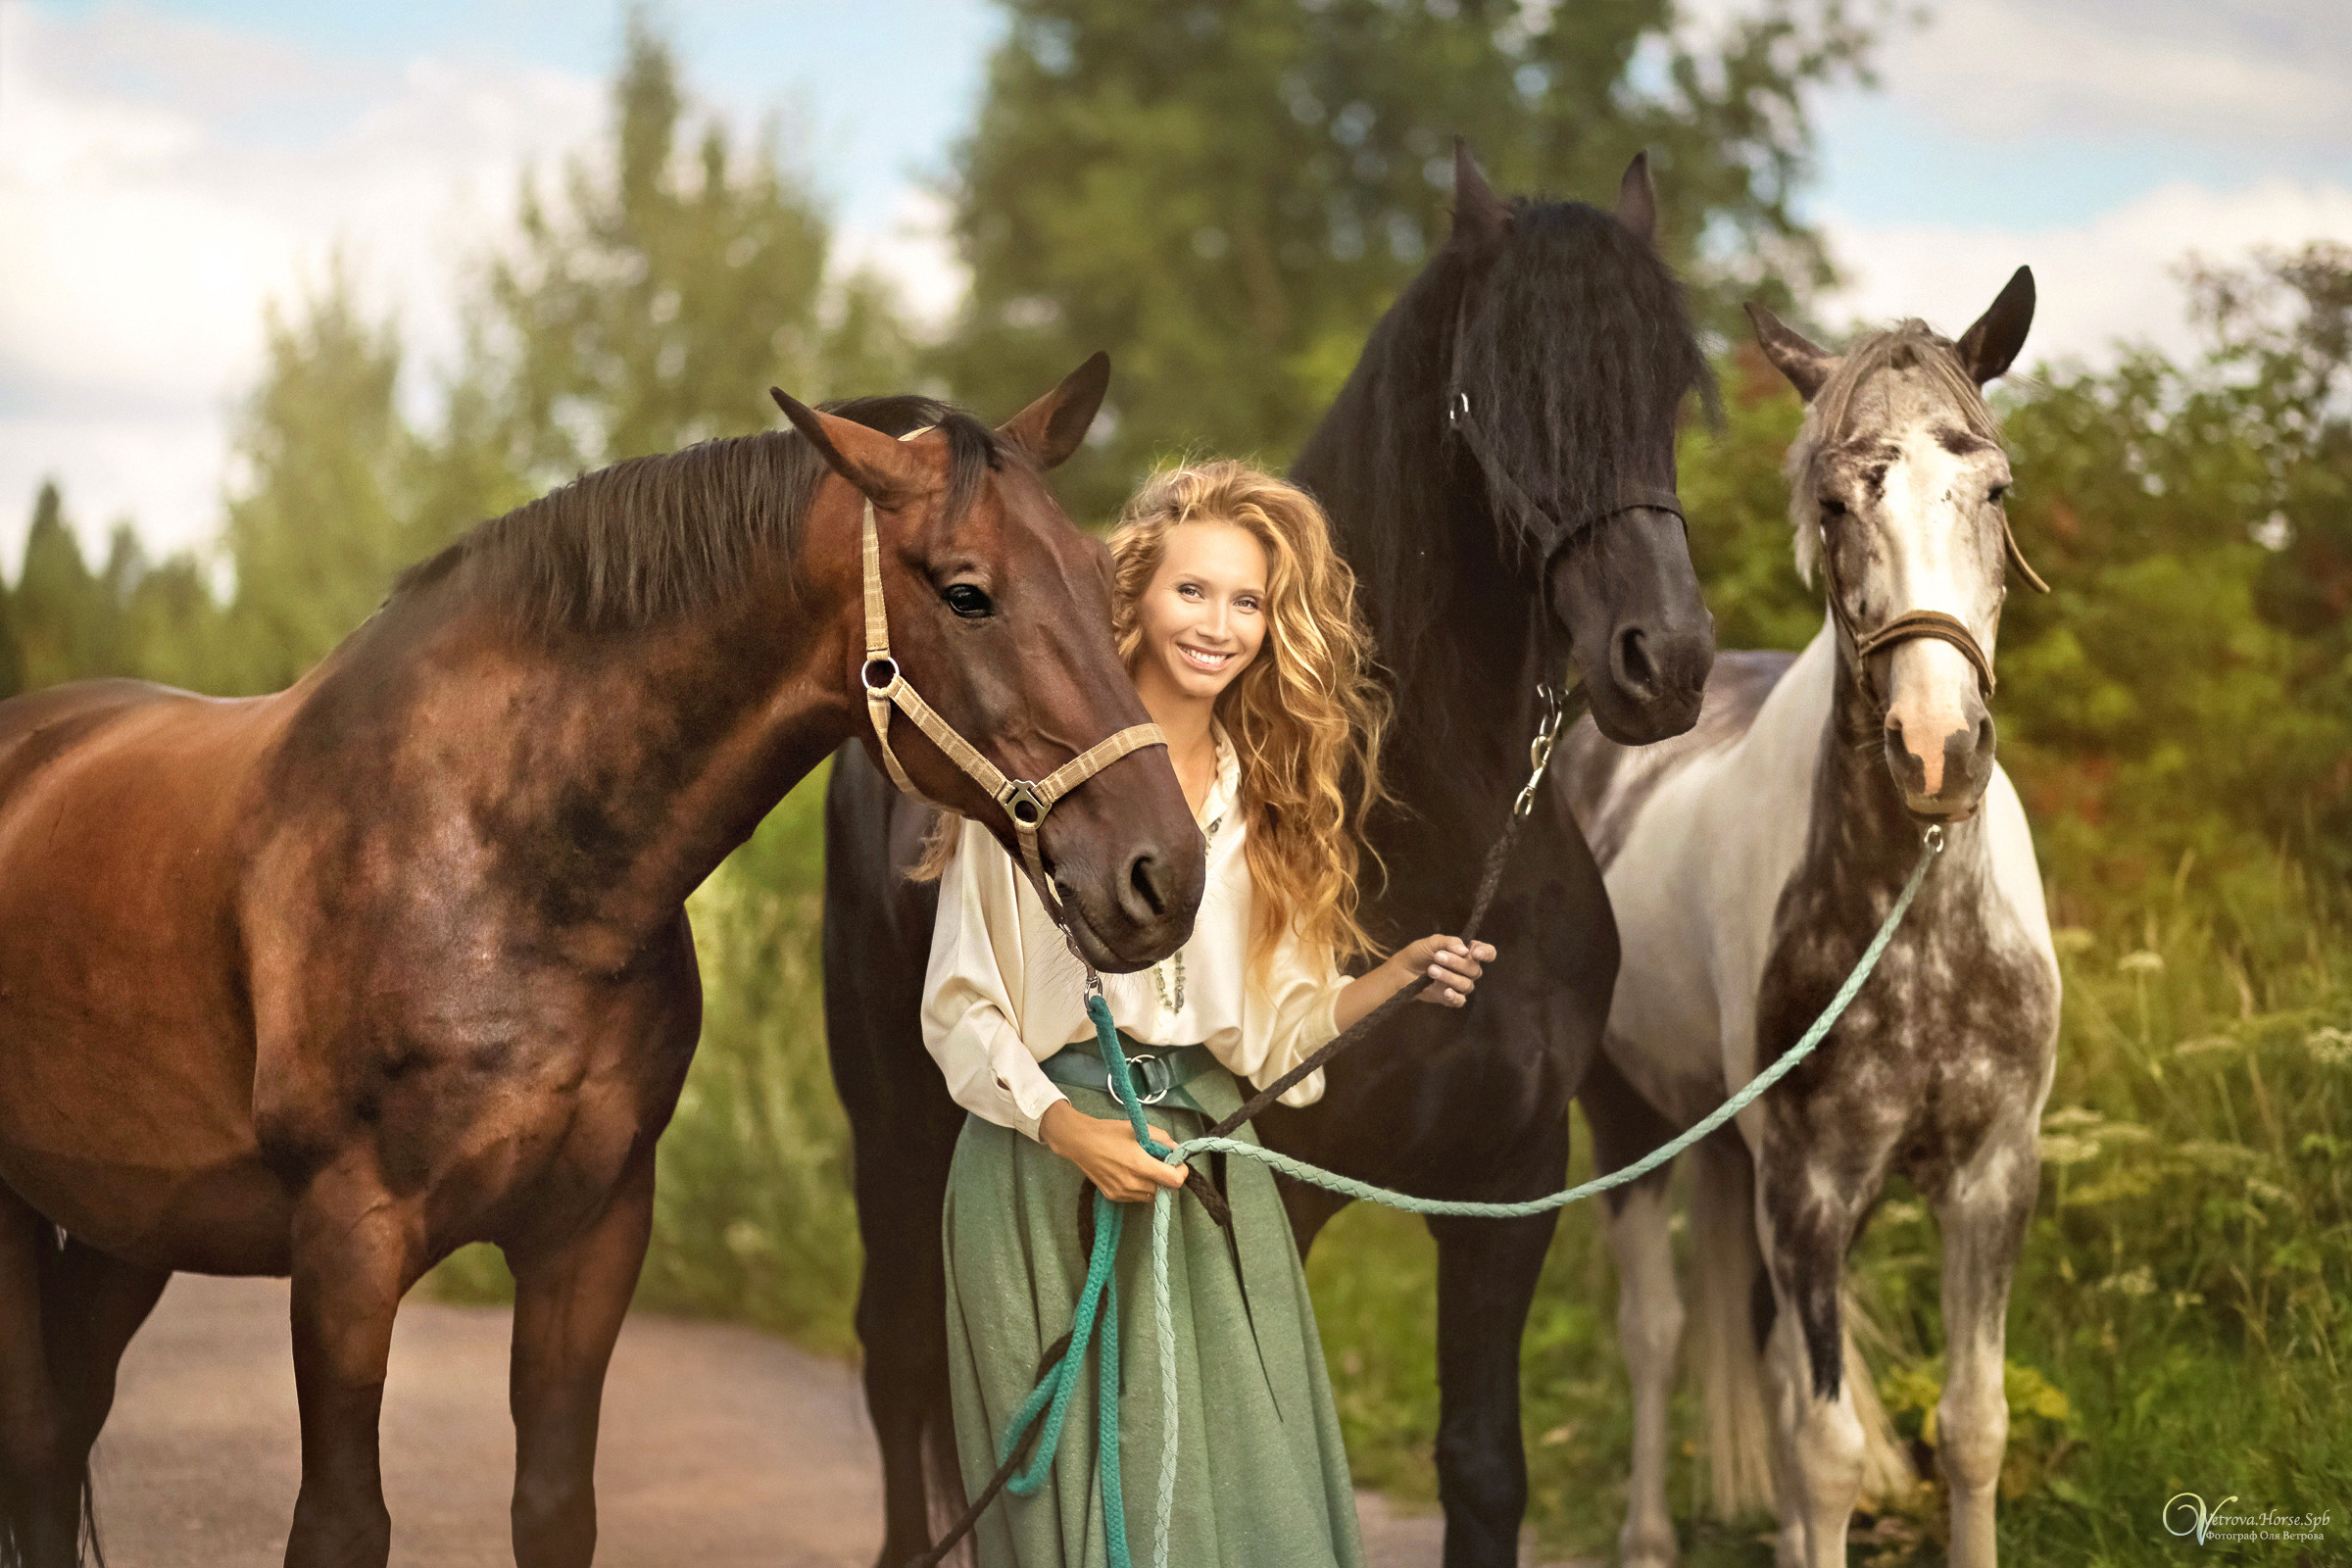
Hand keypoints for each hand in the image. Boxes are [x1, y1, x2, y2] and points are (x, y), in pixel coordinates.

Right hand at [1038, 1101, 1189, 1201]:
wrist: (1079, 1142)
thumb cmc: (1109, 1132)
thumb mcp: (1138, 1129)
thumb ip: (1161, 1139)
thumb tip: (1176, 1149)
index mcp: (1140, 1165)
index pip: (1174, 1181)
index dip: (1181, 1172)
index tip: (1178, 1163)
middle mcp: (1132, 1183)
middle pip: (1164, 1189)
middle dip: (1167, 1177)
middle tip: (1160, 1163)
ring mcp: (1122, 1193)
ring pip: (1151, 1195)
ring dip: (1154, 1184)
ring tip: (1144, 1168)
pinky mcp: (1113, 1197)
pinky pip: (1137, 1197)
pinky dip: (1140, 1188)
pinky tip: (1131, 1173)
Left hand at [1395, 935, 1495, 1007]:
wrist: (1401, 970)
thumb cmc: (1418, 953)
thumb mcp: (1432, 942)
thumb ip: (1449, 943)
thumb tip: (1465, 950)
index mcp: (1467, 953)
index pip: (1487, 953)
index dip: (1485, 952)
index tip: (1474, 952)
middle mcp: (1467, 970)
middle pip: (1475, 969)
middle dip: (1456, 963)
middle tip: (1437, 957)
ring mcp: (1459, 985)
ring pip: (1466, 984)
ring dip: (1449, 977)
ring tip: (1431, 970)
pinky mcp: (1449, 998)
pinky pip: (1460, 1001)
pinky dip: (1455, 997)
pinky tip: (1447, 992)